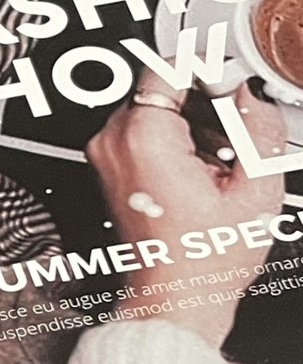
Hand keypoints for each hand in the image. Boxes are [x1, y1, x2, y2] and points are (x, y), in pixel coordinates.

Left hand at [84, 68, 286, 345]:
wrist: (174, 299)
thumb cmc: (204, 259)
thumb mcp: (254, 185)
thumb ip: (256, 123)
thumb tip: (250, 91)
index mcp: (142, 137)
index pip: (169, 64)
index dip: (209, 67)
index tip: (233, 81)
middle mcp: (113, 142)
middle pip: (163, 88)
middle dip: (206, 103)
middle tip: (234, 137)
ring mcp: (107, 157)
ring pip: (157, 110)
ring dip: (194, 124)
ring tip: (219, 165)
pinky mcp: (111, 170)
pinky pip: (146, 135)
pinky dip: (177, 143)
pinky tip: (201, 174)